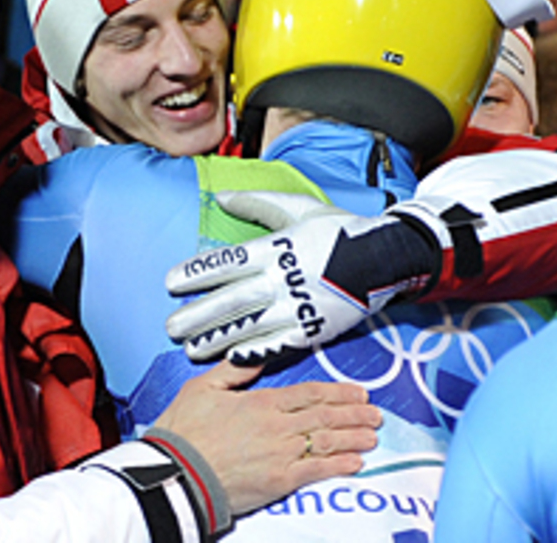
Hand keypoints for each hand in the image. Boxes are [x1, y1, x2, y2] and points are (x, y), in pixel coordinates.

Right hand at [147, 361, 381, 514]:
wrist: (179, 470)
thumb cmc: (186, 430)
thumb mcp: (203, 387)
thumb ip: (233, 371)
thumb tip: (255, 360)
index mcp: (261, 402)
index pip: (309, 393)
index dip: (338, 392)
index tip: (358, 393)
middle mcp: (277, 426)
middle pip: (324, 416)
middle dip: (354, 414)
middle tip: (375, 414)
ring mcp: (281, 454)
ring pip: (327, 441)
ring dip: (353, 438)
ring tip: (372, 436)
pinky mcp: (280, 480)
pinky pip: (317, 470)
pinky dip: (339, 465)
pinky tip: (355, 462)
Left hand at [165, 190, 438, 363]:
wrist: (387, 257)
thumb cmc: (338, 229)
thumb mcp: (297, 207)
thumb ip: (256, 204)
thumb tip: (219, 197)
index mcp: (277, 248)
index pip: (226, 263)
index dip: (196, 274)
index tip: (170, 284)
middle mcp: (283, 279)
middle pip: (231, 301)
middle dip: (197, 316)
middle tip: (169, 327)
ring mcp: (299, 307)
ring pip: (250, 326)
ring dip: (217, 339)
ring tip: (190, 349)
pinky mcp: (315, 330)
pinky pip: (278, 344)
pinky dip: (253, 353)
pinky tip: (230, 359)